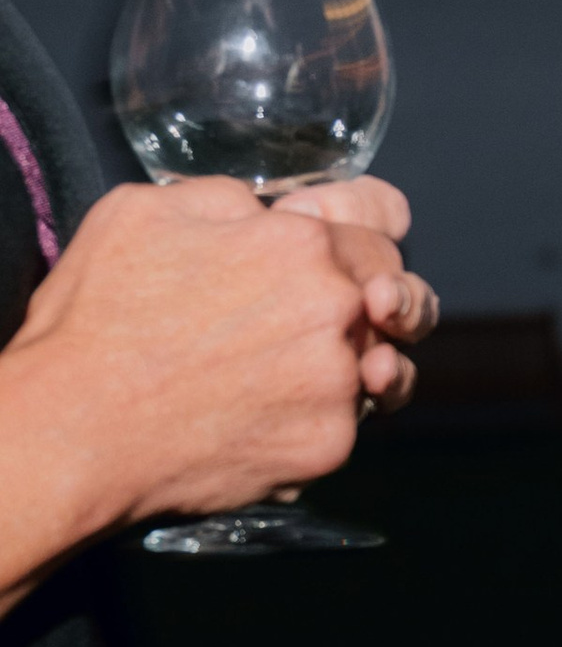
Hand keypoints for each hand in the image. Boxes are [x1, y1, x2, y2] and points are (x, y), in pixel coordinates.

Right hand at [0, 176, 435, 583]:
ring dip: (356, 366)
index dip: (370, 239)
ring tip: (300, 372)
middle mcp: (336, 310)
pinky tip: (268, 416)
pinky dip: (317, 419)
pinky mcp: (328, 445)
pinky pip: (345, 425)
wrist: (78, 426)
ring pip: (381, 367)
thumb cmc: (99, 317)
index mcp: (301, 243)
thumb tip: (265, 211)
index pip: (380, 231)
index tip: (363, 252)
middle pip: (396, 299)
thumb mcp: (148, 211)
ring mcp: (339, 383)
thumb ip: (229, 201)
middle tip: (332, 318)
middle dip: (377, 303)